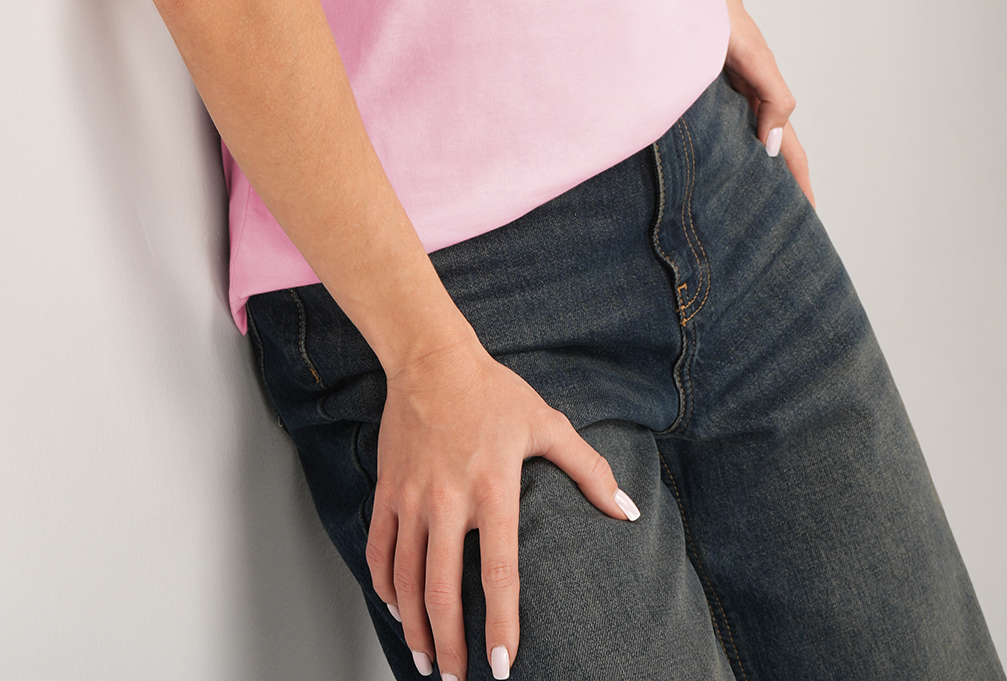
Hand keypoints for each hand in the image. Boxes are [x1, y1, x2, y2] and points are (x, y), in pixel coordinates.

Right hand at [368, 334, 637, 679]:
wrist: (430, 358)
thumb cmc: (493, 391)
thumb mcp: (547, 424)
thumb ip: (589, 470)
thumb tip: (627, 511)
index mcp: (492, 488)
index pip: (497, 572)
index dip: (501, 624)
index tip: (503, 666)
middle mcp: (447, 499)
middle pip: (442, 590)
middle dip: (450, 644)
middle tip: (458, 679)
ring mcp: (412, 497)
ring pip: (405, 579)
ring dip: (415, 627)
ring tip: (427, 660)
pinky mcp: (387, 490)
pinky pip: (379, 549)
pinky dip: (384, 586)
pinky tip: (396, 609)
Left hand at [714, 0, 815, 207]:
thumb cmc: (725, 19)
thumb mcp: (754, 58)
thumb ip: (772, 97)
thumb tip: (772, 145)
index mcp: (766, 100)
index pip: (789, 151)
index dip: (800, 183)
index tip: (809, 217)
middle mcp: (748, 105)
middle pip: (768, 156)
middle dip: (777, 189)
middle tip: (777, 227)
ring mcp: (726, 103)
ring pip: (741, 148)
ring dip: (748, 175)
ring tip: (743, 210)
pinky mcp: (702, 97)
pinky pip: (716, 135)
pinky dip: (721, 156)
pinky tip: (708, 171)